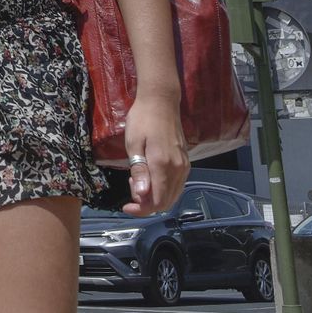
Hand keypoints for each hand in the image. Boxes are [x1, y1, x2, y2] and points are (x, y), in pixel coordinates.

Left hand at [121, 93, 188, 216]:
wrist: (161, 101)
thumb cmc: (142, 120)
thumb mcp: (133, 144)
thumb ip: (139, 171)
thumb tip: (141, 196)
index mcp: (164, 165)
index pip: (157, 202)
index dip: (141, 210)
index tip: (126, 207)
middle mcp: (178, 169)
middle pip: (167, 202)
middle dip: (147, 204)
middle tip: (130, 189)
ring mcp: (184, 166)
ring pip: (173, 195)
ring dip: (155, 196)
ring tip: (137, 180)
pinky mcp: (185, 162)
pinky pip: (176, 185)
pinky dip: (162, 188)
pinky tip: (148, 175)